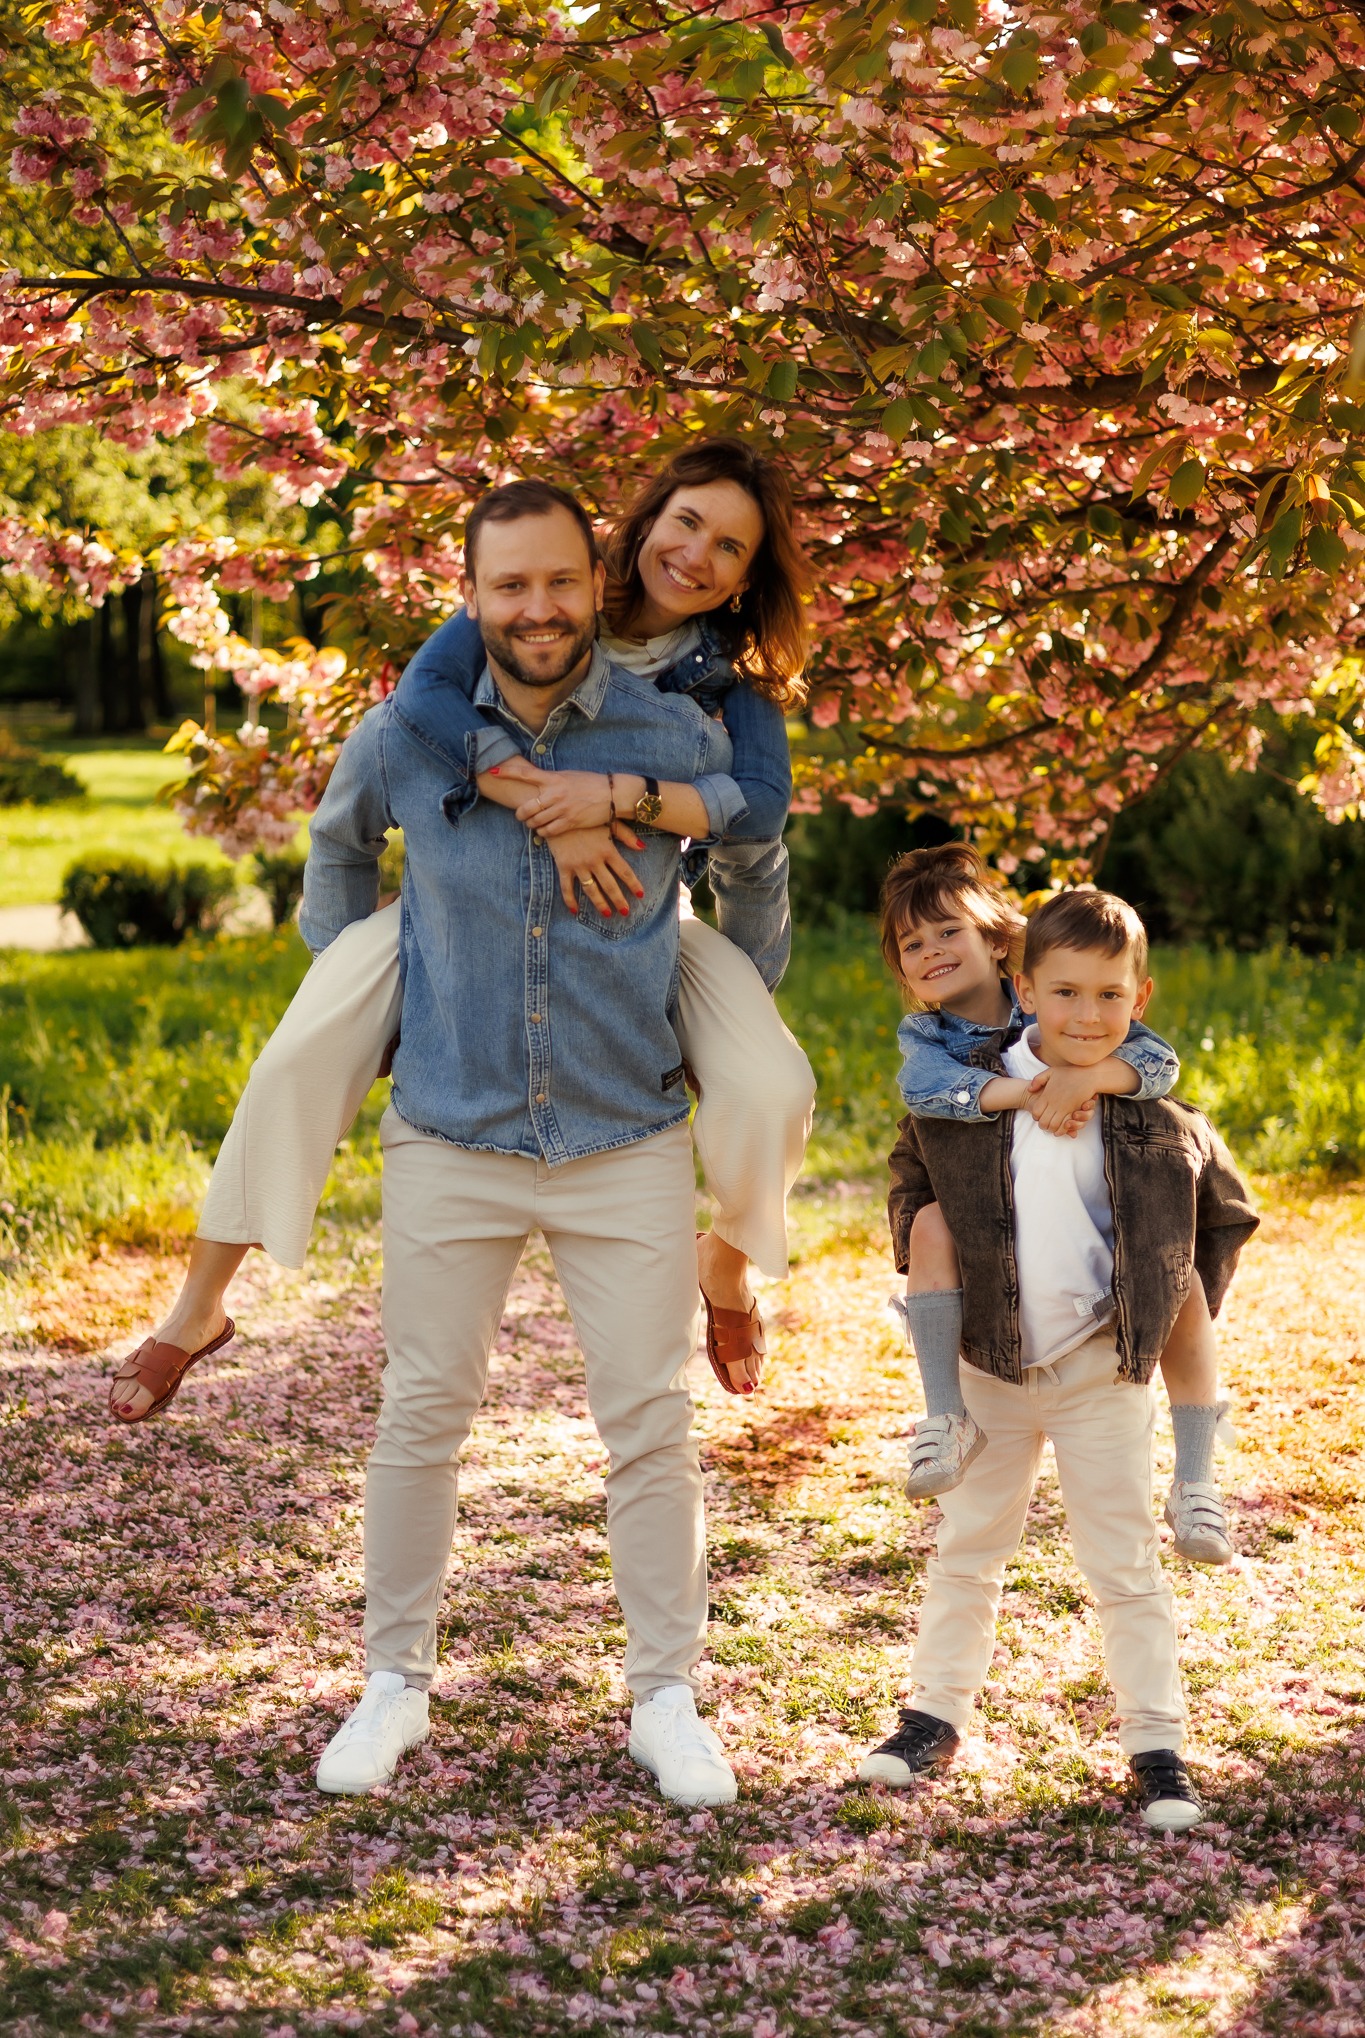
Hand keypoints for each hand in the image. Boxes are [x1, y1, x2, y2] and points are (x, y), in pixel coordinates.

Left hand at [493, 761, 615, 835]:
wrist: (613, 794)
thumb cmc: (591, 783)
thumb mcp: (569, 776)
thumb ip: (552, 780)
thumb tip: (537, 782)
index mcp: (554, 778)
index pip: (525, 774)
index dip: (507, 773)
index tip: (494, 772)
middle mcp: (555, 793)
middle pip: (526, 807)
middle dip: (520, 813)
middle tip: (521, 815)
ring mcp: (562, 809)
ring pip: (535, 821)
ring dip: (531, 824)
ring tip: (533, 823)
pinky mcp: (569, 823)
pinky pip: (547, 831)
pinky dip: (542, 833)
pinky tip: (544, 831)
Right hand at [545, 826, 645, 916]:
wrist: (558, 812)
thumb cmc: (586, 816)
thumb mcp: (608, 821)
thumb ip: (626, 835)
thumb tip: (643, 847)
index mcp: (607, 850)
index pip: (625, 871)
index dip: (634, 884)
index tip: (641, 896)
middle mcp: (594, 860)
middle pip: (610, 885)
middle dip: (619, 900)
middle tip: (625, 912)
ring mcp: (578, 865)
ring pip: (591, 890)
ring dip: (600, 904)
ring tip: (607, 915)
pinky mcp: (563, 866)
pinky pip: (566, 887)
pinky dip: (570, 900)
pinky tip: (574, 911)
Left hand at [1026, 1067, 1100, 1135]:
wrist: (1089, 1075)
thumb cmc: (1069, 1073)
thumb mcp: (1051, 1072)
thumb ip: (1038, 1080)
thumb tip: (1030, 1090)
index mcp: (1048, 1095)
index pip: (1036, 1112)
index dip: (1035, 1116)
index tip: (1037, 1116)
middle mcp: (1055, 1103)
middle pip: (1044, 1122)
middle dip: (1043, 1126)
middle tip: (1043, 1126)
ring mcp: (1065, 1108)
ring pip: (1054, 1126)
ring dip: (1052, 1129)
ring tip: (1051, 1129)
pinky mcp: (1075, 1111)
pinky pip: (1066, 1125)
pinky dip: (1063, 1130)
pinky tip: (1061, 1128)